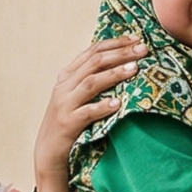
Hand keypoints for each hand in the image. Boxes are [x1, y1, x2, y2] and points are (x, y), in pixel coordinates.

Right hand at [37, 36, 145, 185]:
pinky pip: (87, 112)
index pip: (93, 51)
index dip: (115, 43)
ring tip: (134, 69)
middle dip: (120, 53)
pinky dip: (102, 106)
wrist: (48, 151)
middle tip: (143, 50)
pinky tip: (118, 103)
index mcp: (68, 75)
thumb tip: (123, 65)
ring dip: (114, 74)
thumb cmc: (70, 122)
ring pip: (91, 82)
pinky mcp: (68, 123)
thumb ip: (92, 80)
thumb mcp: (77, 96)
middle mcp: (65, 86)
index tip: (136, 39)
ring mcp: (65, 104)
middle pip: (95, 62)